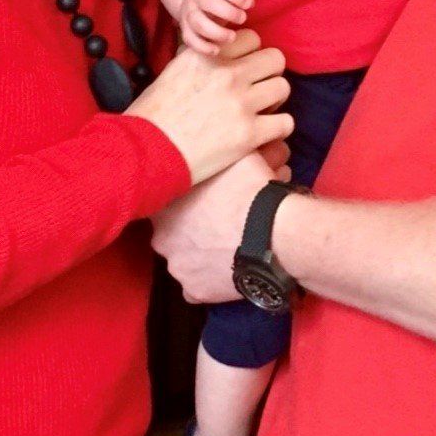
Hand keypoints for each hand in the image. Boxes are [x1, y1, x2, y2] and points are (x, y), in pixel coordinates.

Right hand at [127, 29, 291, 184]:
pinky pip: (286, 123)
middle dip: (269, 74)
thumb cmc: (152, 118)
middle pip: (275, 59)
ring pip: (283, 88)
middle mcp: (227, 74)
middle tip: (257, 90)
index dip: (251, 55)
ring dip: (275, 101)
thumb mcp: (173, 73)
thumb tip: (218, 54)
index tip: (244, 69)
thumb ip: (200, 61)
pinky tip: (265, 135)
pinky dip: (279, 129)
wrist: (145, 154)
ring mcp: (240, 103)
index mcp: (207, 56)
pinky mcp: (249, 134)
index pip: (252, 38)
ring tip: (261, 113)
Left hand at [152, 151, 275, 302]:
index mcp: (165, 203)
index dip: (186, 198)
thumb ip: (220, 155)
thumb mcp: (235, 157)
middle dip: (190, 227)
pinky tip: (226, 267)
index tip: (204, 197)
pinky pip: (196, 286)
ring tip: (227, 244)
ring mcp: (177, 267)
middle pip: (171, 231)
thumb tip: (228, 144)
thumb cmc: (251, 190)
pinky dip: (208, 279)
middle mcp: (162, 237)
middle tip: (217, 220)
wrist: (274, 233)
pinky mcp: (194, 291)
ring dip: (199, 253)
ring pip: (183, 259)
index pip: (166, 199)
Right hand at [179, 0, 254, 54]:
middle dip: (228, 12)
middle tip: (243, 19)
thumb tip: (249, 3)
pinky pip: (190, 39)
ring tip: (232, 37)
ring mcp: (189, 13)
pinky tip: (217, 50)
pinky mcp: (186, 29)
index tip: (248, 5)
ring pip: (198, 22)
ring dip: (217, 32)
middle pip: (207, 1)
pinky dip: (203, 47)